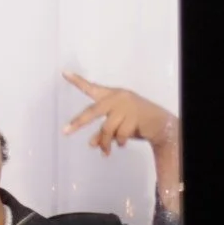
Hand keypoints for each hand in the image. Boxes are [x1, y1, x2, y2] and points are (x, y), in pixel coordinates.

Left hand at [63, 73, 178, 160]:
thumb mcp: (116, 126)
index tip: (64, 73)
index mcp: (110, 95)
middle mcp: (117, 98)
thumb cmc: (134, 122)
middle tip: (65, 131)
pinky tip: (122, 144)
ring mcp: (126, 106)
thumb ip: (102, 133)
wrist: (159, 123)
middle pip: (93, 111)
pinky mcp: (134, 116)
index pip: (91, 88)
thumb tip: (92, 144)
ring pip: (107, 129)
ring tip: (105, 152)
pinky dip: (119, 142)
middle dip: (79, 122)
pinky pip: (120, 135)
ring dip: (105, 143)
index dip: (77, 81)